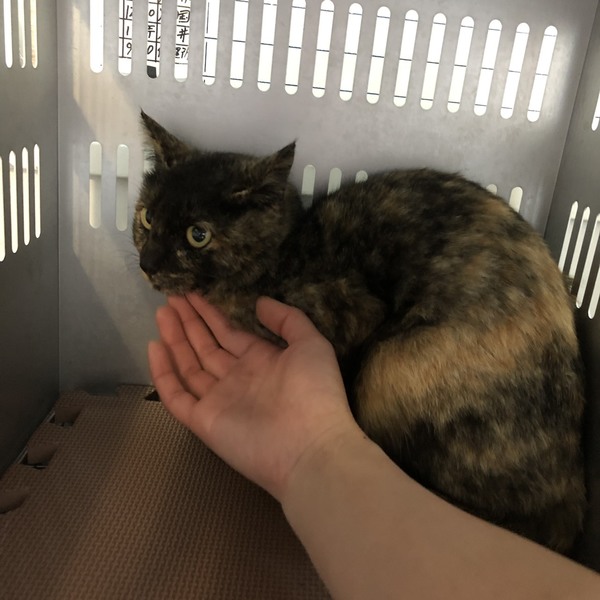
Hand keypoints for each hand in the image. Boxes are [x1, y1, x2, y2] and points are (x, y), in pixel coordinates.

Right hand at [148, 293, 359, 500]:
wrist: (310, 447)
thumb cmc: (315, 392)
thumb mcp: (311, 344)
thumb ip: (288, 319)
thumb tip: (259, 302)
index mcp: (261, 361)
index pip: (229, 332)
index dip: (211, 313)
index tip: (193, 292)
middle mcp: (237, 378)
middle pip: (206, 345)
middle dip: (189, 321)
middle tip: (172, 295)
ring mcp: (219, 400)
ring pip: (189, 365)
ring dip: (175, 338)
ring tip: (162, 311)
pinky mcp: (203, 420)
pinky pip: (176, 395)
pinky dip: (163, 373)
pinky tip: (153, 346)